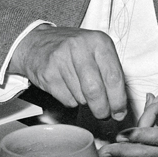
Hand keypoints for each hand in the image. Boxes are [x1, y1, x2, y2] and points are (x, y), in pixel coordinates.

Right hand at [9, 26, 126, 121]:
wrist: (37, 44)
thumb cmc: (74, 50)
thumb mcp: (96, 51)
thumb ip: (110, 72)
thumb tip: (120, 105)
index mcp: (99, 41)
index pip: (114, 76)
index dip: (118, 99)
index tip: (120, 112)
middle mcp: (80, 47)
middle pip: (96, 90)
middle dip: (102, 109)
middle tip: (104, 115)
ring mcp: (61, 59)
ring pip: (81, 97)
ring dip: (85, 102)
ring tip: (80, 88)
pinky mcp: (48, 73)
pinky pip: (67, 99)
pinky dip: (71, 100)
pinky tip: (68, 87)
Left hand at [97, 93, 157, 156]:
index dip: (140, 134)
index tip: (123, 134)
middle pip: (146, 152)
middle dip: (123, 151)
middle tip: (104, 150)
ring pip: (145, 152)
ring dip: (128, 145)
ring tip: (114, 140)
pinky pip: (149, 150)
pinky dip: (138, 143)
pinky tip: (129, 137)